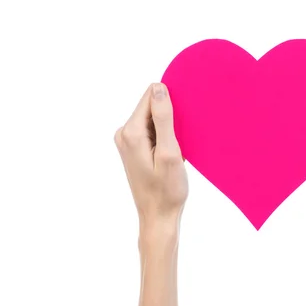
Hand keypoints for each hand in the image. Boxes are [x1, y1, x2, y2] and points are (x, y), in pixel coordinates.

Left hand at [115, 83, 187, 228]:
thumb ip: (163, 119)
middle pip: (151, 106)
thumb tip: (158, 88)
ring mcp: (126, 141)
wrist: (158, 217)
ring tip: (176, 150)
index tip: (182, 122)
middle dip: (169, 117)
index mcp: (131, 132)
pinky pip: (151, 131)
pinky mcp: (133, 148)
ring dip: (168, 129)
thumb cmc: (167, 190)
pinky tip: (171, 154)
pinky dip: (164, 137)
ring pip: (152, 119)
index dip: (171, 103)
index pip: (151, 96)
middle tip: (180, 142)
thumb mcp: (170, 153)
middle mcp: (123, 133)